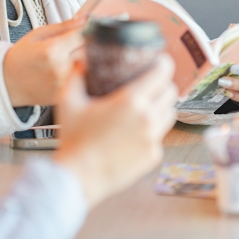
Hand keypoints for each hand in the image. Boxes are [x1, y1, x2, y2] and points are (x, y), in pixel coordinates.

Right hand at [3, 17, 86, 107]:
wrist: (6, 82)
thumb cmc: (20, 57)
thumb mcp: (38, 34)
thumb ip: (64, 26)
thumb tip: (83, 18)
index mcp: (52, 50)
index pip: (84, 35)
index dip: (88, 30)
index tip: (87, 28)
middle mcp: (60, 68)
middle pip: (89, 51)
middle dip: (86, 45)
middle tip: (75, 45)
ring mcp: (63, 84)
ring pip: (87, 67)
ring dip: (83, 61)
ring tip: (68, 59)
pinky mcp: (64, 96)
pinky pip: (80, 81)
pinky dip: (78, 75)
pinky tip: (65, 72)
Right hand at [52, 55, 177, 208]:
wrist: (80, 176)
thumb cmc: (74, 140)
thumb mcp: (68, 101)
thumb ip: (76, 75)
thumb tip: (80, 61)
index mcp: (130, 101)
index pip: (162, 73)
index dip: (163, 63)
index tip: (159, 61)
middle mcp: (147, 118)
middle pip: (170, 93)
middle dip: (163, 85)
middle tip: (152, 84)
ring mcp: (153, 139)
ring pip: (170, 114)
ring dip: (162, 107)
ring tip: (148, 107)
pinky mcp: (153, 156)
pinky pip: (160, 137)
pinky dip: (152, 132)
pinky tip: (135, 133)